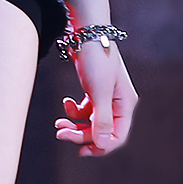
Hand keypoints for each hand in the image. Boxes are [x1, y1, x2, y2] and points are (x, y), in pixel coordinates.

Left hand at [54, 42, 137, 156]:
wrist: (85, 32)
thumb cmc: (95, 59)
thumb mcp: (98, 91)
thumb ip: (101, 118)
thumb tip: (101, 144)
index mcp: (125, 104)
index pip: (116, 136)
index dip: (100, 146)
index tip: (81, 151)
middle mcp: (117, 103)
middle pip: (100, 131)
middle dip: (80, 135)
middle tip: (59, 133)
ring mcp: (105, 97)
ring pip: (90, 122)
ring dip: (74, 125)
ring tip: (58, 123)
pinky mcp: (93, 90)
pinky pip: (84, 110)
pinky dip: (73, 110)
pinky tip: (66, 102)